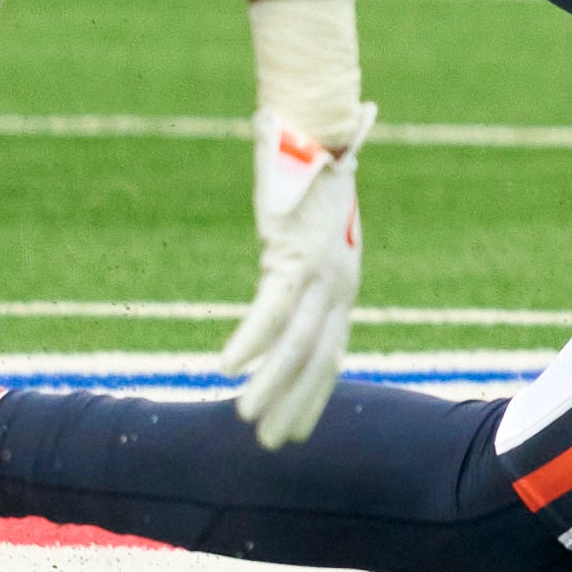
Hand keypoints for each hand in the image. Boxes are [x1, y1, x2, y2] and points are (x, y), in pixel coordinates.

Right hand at [223, 108, 362, 446]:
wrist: (315, 126)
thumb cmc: (315, 167)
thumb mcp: (319, 220)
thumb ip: (306, 251)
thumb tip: (292, 265)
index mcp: (344, 279)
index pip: (332, 351)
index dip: (315, 393)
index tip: (296, 429)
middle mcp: (339, 281)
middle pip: (318, 358)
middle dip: (294, 404)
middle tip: (271, 445)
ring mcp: (320, 270)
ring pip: (295, 343)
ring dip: (270, 385)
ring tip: (245, 419)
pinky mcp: (294, 254)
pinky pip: (272, 309)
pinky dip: (252, 341)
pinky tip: (228, 369)